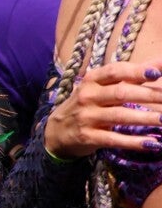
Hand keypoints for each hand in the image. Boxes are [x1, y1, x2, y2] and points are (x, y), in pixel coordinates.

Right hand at [45, 62, 161, 159]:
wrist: (57, 131)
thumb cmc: (87, 105)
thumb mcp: (101, 87)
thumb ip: (129, 76)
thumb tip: (159, 64)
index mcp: (92, 81)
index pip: (114, 71)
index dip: (135, 71)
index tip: (157, 73)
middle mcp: (87, 97)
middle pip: (120, 93)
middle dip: (147, 96)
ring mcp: (86, 117)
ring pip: (119, 116)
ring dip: (144, 118)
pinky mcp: (88, 137)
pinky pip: (113, 139)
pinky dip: (133, 142)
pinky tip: (152, 143)